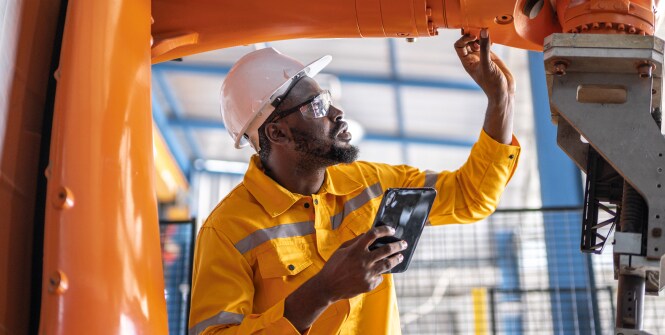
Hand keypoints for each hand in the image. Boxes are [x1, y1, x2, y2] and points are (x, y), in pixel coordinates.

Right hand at [283, 226, 405, 331]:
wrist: (328, 287)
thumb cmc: (333, 266)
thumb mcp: (341, 250)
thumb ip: (355, 241)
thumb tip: (367, 234)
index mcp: (355, 249)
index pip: (373, 234)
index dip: (384, 230)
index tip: (392, 230)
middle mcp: (363, 260)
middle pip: (387, 249)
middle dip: (398, 245)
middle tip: (404, 244)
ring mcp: (367, 273)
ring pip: (388, 264)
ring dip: (396, 259)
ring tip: (400, 256)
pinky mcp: (369, 284)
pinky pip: (380, 277)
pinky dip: (380, 274)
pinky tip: (379, 272)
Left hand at [454, 28, 514, 100]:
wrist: (503, 92)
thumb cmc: (492, 83)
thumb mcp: (487, 65)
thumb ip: (484, 48)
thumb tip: (483, 31)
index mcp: (467, 62)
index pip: (459, 46)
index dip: (464, 39)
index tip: (474, 36)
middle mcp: (473, 58)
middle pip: (466, 42)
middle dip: (471, 34)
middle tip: (480, 31)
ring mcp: (482, 57)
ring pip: (476, 42)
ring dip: (480, 36)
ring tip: (487, 34)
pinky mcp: (491, 57)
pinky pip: (486, 45)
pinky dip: (488, 39)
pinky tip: (492, 40)